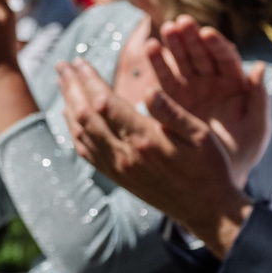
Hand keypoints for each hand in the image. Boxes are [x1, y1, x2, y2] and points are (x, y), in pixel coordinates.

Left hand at [57, 56, 250, 254]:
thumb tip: (148, 88)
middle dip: (72, 87)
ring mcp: (118, 168)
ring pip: (81, 133)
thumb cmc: (210, 169)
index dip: (89, 80)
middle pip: (86, 115)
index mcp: (145, 140)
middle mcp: (125, 155)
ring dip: (68, 105)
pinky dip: (74, 130)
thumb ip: (172, 111)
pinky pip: (86, 152)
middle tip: (61, 65)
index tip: (80, 61)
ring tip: (62, 84)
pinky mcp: (118, 178)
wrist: (206, 211)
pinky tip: (71, 117)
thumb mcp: (201, 135)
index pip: (106, 103)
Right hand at [147, 16, 270, 188]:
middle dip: (191, 38)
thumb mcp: (257, 127)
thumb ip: (260, 98)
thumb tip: (260, 67)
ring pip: (182, 61)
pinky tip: (151, 49)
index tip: (207, 34)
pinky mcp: (172, 98)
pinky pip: (164, 77)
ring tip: (164, 33)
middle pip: (202, 53)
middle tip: (181, 23)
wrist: (219, 177)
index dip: (217, 45)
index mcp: (235, 83)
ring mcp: (191, 88)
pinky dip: (158, 63)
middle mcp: (212, 81)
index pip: (226, 57)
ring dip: (173, 45)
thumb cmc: (244, 151)